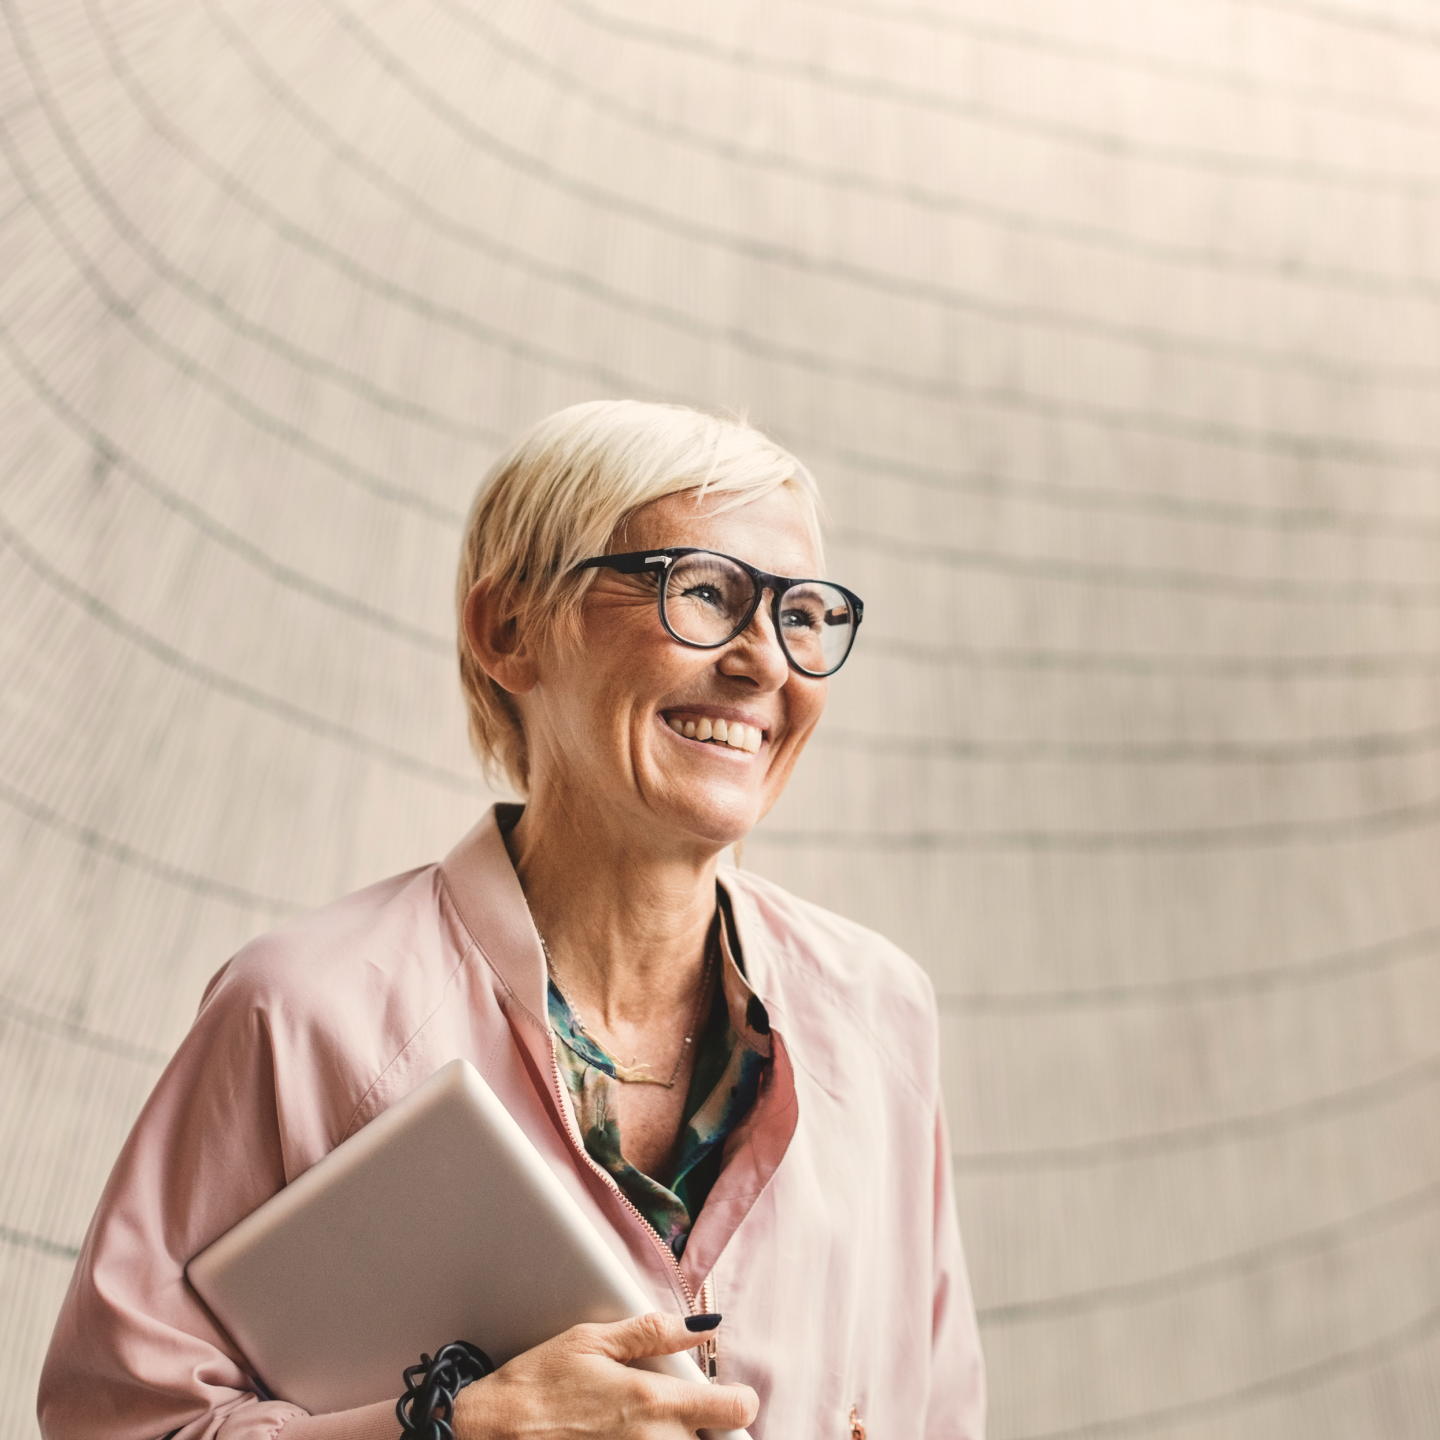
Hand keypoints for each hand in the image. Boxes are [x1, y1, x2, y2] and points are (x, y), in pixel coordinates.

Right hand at [451, 1312, 757, 1438]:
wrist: (489, 1434)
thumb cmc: (535, 1385)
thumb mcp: (590, 1341)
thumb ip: (652, 1332)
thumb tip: (702, 1327)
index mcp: (651, 1403)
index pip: (733, 1412)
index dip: (740, 1402)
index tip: (732, 1397)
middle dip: (704, 1428)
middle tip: (678, 1412)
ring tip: (646, 1427)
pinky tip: (624, 1439)